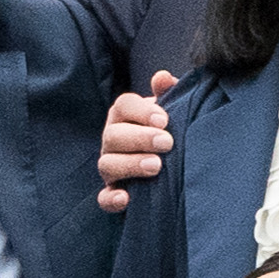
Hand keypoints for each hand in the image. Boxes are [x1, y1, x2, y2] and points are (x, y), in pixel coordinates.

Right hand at [95, 73, 177, 210]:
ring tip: (156, 167)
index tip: (164, 120)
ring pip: (107, 164)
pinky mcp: (113, 193)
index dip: (142, 111)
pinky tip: (126, 199)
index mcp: (125, 116)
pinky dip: (111, 199)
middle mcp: (113, 139)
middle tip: (167, 143)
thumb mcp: (173, 110)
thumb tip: (162, 78)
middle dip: (140, 138)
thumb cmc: (171, 131)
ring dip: (130, 165)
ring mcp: (110, 166)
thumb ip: (169, 93)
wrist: (174, 165)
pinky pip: (104, 198)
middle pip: (114, 135)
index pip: (124, 105)